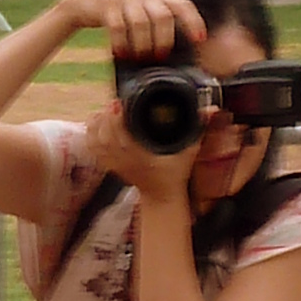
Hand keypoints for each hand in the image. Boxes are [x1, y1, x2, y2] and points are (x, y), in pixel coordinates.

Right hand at [56, 0, 207, 66]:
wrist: (86, 3)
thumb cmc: (120, 14)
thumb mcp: (142, 15)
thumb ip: (158, 25)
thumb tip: (173, 54)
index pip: (183, 5)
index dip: (193, 22)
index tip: (199, 40)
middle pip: (163, 17)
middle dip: (163, 40)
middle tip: (159, 56)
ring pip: (140, 23)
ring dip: (141, 44)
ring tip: (138, 57)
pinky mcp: (107, 3)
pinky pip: (118, 26)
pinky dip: (120, 42)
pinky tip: (120, 53)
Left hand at [82, 95, 199, 208]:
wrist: (162, 197)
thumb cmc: (175, 175)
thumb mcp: (190, 152)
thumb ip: (199, 129)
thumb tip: (210, 111)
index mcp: (142, 157)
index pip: (122, 137)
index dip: (116, 119)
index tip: (118, 103)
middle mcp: (126, 161)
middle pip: (104, 137)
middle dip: (105, 117)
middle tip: (113, 103)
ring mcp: (116, 164)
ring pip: (95, 142)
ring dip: (96, 124)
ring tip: (104, 110)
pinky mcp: (110, 165)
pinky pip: (93, 149)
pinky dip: (90, 134)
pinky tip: (95, 122)